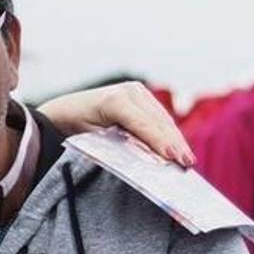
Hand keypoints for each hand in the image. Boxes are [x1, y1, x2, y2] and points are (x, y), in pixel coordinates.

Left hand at [36, 82, 194, 166]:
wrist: (66, 111)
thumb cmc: (76, 130)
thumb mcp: (94, 142)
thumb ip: (119, 147)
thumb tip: (146, 160)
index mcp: (114, 101)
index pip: (142, 125)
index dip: (159, 141)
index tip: (173, 158)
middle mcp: (128, 91)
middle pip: (157, 121)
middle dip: (174, 143)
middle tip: (187, 163)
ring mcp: (136, 91)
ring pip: (162, 119)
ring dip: (176, 139)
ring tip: (187, 159)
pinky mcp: (141, 95)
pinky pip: (158, 117)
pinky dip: (169, 133)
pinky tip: (178, 148)